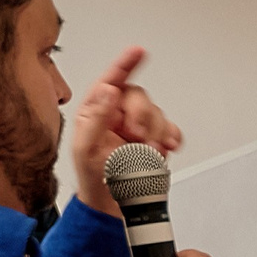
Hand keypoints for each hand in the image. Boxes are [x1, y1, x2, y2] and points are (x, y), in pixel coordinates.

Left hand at [73, 47, 184, 216]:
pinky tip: (164, 148)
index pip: (112, 80)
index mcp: (96, 110)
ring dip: (155, 132)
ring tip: (144, 152)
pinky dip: (171, 138)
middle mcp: (118, 114)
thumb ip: (95, 119)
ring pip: (157, 114)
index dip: (126, 63)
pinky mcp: (156, 141)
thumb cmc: (93, 177)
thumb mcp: (85, 148)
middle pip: (139, 98)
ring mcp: (139, 127)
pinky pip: (171, 130)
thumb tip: (107, 92)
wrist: (112, 204)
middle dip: (141, 117)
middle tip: (135, 136)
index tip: (139, 52)